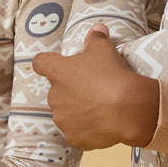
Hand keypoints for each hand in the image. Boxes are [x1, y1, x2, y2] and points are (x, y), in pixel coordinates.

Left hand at [32, 27, 159, 150]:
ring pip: (67, 112)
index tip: (57, 62)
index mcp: (57, 73)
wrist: (127, 109)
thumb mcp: (104, 50)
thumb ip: (96, 38)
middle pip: (58, 90)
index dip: (48, 62)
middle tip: (93, 87)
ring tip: (100, 107)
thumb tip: (97, 28)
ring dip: (78, 110)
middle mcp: (54, 97)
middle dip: (71, 89)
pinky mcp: (74, 137)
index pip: (40, 63)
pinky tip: (102, 123)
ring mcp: (63, 119)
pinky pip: (77, 131)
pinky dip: (87, 128)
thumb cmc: (112, 76)